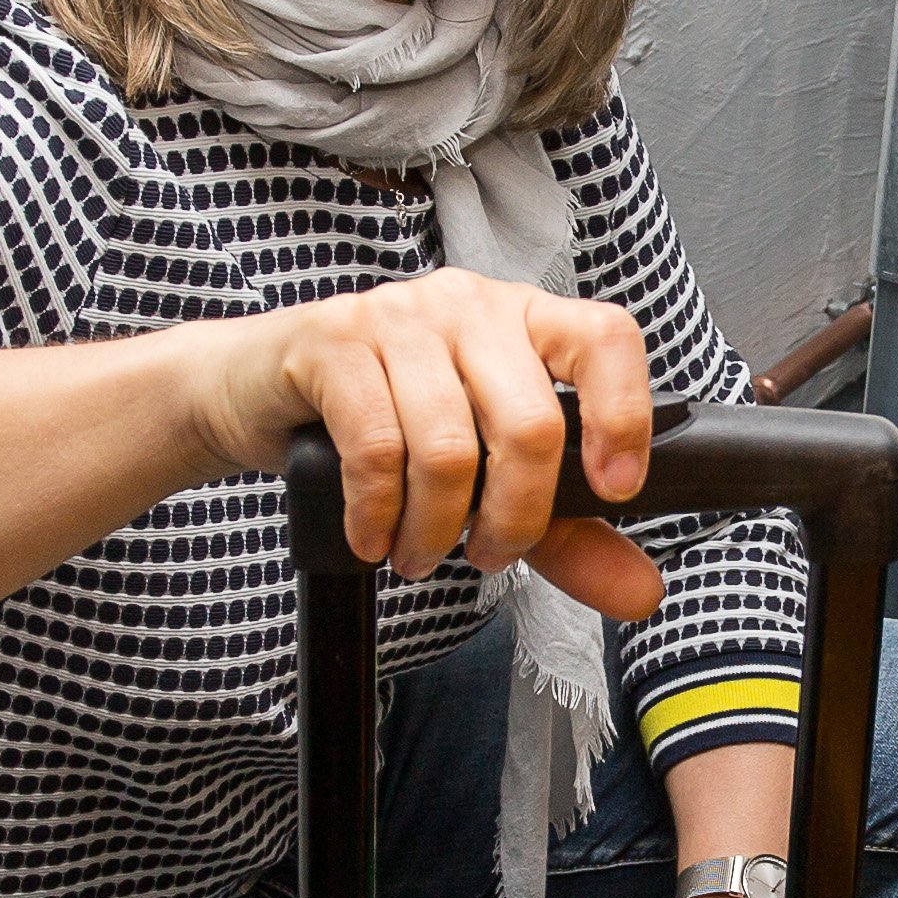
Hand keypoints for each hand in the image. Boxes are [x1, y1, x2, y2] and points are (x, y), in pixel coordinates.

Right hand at [189, 269, 664, 617]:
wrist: (257, 392)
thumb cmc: (385, 426)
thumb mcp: (490, 483)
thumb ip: (568, 533)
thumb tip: (641, 594)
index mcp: (525, 320)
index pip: (606, 338)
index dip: (624, 415)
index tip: (615, 490)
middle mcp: (470, 304)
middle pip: (529, 422)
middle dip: (514, 518)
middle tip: (486, 555)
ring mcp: (400, 314)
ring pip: (450, 447)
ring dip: (436, 530)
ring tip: (418, 552)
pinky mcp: (333, 339)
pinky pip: (376, 447)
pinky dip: (379, 515)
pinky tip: (373, 536)